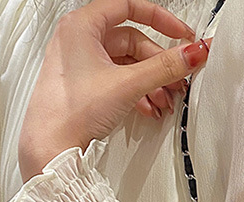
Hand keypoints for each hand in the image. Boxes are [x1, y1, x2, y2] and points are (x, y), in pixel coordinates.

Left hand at [18, 0, 213, 181]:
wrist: (51, 145)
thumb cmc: (71, 110)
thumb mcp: (127, 84)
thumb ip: (165, 67)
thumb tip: (192, 53)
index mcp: (82, 26)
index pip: (128, 7)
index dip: (160, 19)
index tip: (181, 34)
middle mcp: (80, 40)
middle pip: (133, 42)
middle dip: (159, 64)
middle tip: (178, 78)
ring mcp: (82, 64)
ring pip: (128, 65)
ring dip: (152, 82)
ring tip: (166, 100)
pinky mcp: (86, 86)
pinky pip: (119, 81)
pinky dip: (139, 93)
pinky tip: (150, 108)